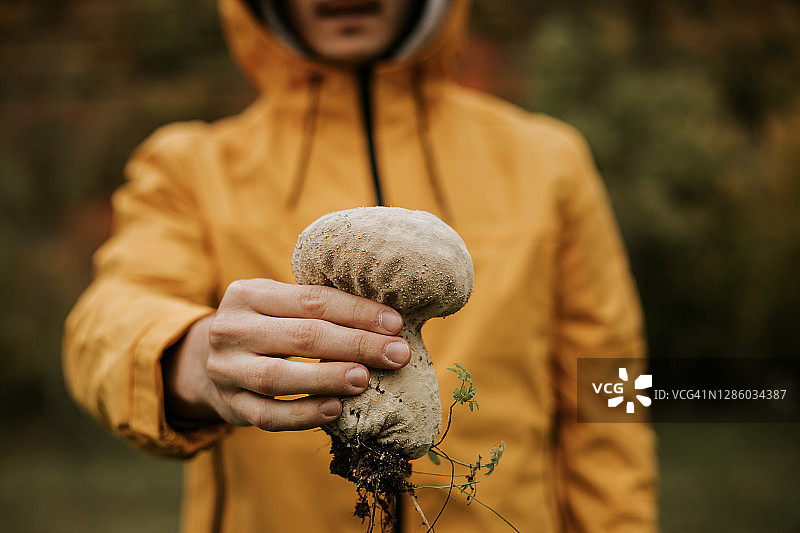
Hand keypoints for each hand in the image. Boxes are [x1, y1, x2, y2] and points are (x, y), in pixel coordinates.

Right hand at [162, 279, 409, 430]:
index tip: (395, 323)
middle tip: (396, 354)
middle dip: (355, 344)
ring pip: (279, 376)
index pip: (311, 300)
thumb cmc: (266, 327)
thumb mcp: (279, 305)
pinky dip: (302, 414)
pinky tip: (334, 410)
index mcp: (249, 293)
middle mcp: (231, 328)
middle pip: (301, 336)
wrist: (207, 360)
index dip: (356, 311)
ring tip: (365, 379)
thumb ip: (320, 308)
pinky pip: (268, 415)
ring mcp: (226, 369)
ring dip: (327, 378)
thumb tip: (389, 321)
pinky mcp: (229, 404)